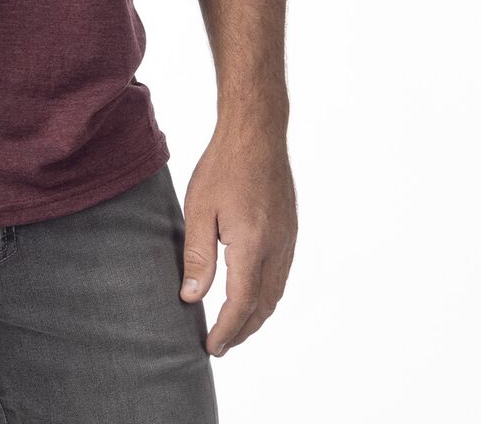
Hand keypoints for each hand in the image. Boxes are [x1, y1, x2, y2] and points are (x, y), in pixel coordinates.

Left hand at [179, 123, 297, 356]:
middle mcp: (277, 249)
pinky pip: (280, 276)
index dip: (226, 330)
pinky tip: (249, 296)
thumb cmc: (223, 166)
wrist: (257, 134)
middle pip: (262, 307)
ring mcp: (288, 241)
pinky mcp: (290, 232)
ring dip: (254, 316)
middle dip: (241, 331)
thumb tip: (191, 297)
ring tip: (231, 328)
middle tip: (218, 345)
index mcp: (252, 245)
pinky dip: (265, 297)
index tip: (210, 347)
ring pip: (275, 294)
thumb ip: (197, 256)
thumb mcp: (199, 209)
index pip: (241, 303)